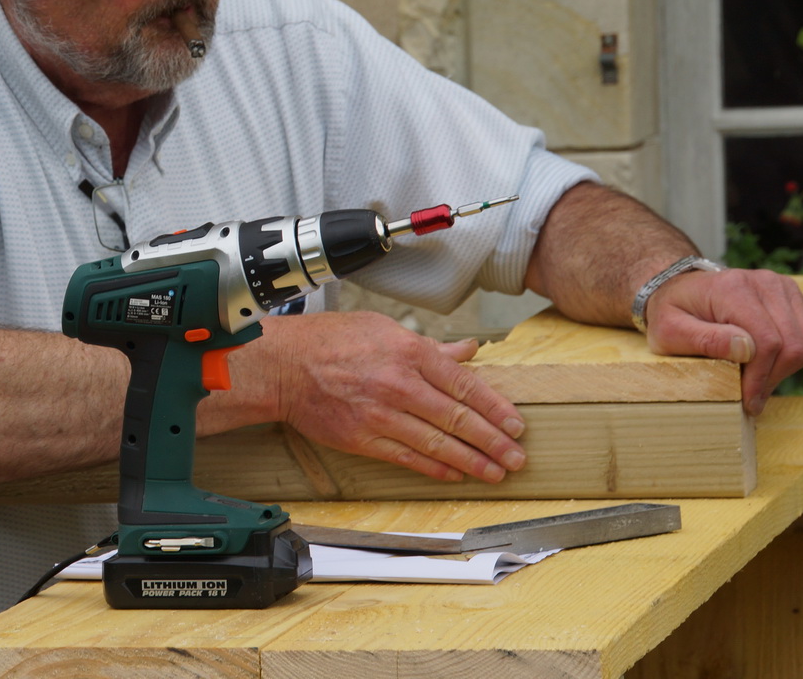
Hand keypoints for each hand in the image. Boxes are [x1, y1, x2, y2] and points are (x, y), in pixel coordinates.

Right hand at [263, 311, 525, 482]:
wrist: (285, 365)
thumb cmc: (331, 340)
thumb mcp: (385, 328)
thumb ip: (430, 346)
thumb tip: (467, 351)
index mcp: (409, 352)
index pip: (464, 385)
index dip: (495, 408)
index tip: (516, 425)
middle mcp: (398, 384)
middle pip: (457, 418)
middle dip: (492, 441)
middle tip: (517, 457)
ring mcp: (380, 414)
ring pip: (436, 443)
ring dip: (471, 461)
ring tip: (495, 472)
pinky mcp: (362, 438)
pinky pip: (406, 457)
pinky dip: (434, 467)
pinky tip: (454, 474)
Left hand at [643, 268, 802, 416]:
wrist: (679, 288)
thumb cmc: (671, 313)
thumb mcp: (670, 331)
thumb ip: (705, 340)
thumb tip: (745, 349)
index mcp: (733, 288)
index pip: (767, 341)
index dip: (761, 378)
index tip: (748, 401)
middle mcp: (763, 282)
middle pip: (792, 345)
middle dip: (772, 377)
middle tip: (750, 396)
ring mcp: (780, 287)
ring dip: (783, 370)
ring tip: (754, 378)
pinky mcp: (790, 296)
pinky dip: (789, 358)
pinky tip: (763, 362)